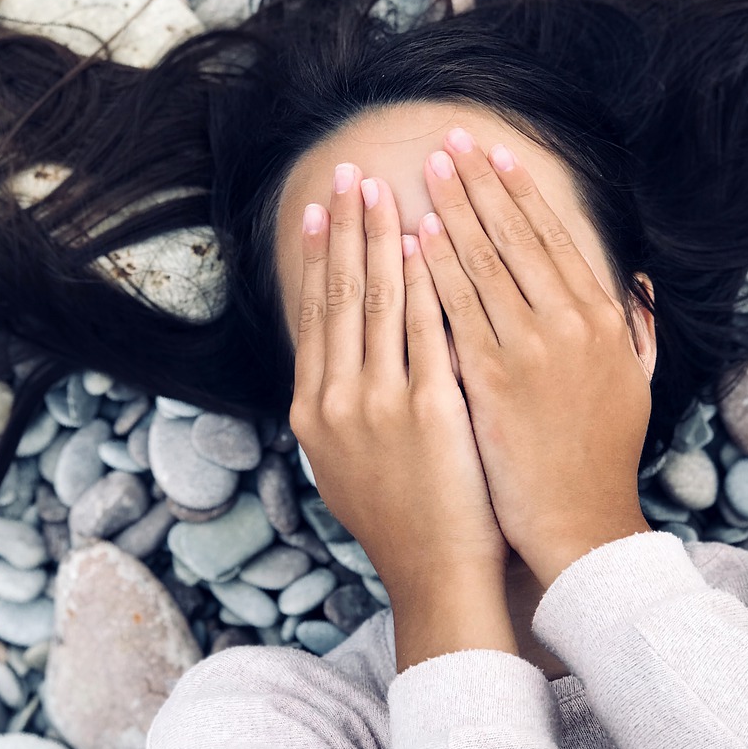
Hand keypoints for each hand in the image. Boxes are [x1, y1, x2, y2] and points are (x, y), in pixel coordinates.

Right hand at [288, 162, 516, 667]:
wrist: (434, 575)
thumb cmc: (399, 521)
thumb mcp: (345, 464)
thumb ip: (338, 407)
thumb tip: (338, 359)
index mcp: (313, 410)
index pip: (315, 314)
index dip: (320, 256)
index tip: (323, 209)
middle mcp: (336, 400)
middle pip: (340, 296)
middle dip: (347, 228)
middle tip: (350, 173)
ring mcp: (380, 404)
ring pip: (379, 302)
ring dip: (383, 239)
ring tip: (386, 189)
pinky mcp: (428, 410)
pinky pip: (426, 330)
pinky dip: (426, 283)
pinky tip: (429, 243)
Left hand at [417, 128, 653, 588]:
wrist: (583, 523)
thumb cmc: (602, 459)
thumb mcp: (635, 387)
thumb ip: (636, 332)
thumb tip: (636, 288)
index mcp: (604, 320)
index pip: (555, 239)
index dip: (522, 193)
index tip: (497, 156)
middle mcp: (571, 323)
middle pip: (516, 237)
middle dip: (480, 184)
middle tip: (450, 140)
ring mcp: (531, 349)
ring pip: (484, 263)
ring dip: (453, 210)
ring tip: (427, 171)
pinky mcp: (493, 379)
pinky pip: (457, 311)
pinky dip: (436, 270)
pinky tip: (415, 237)